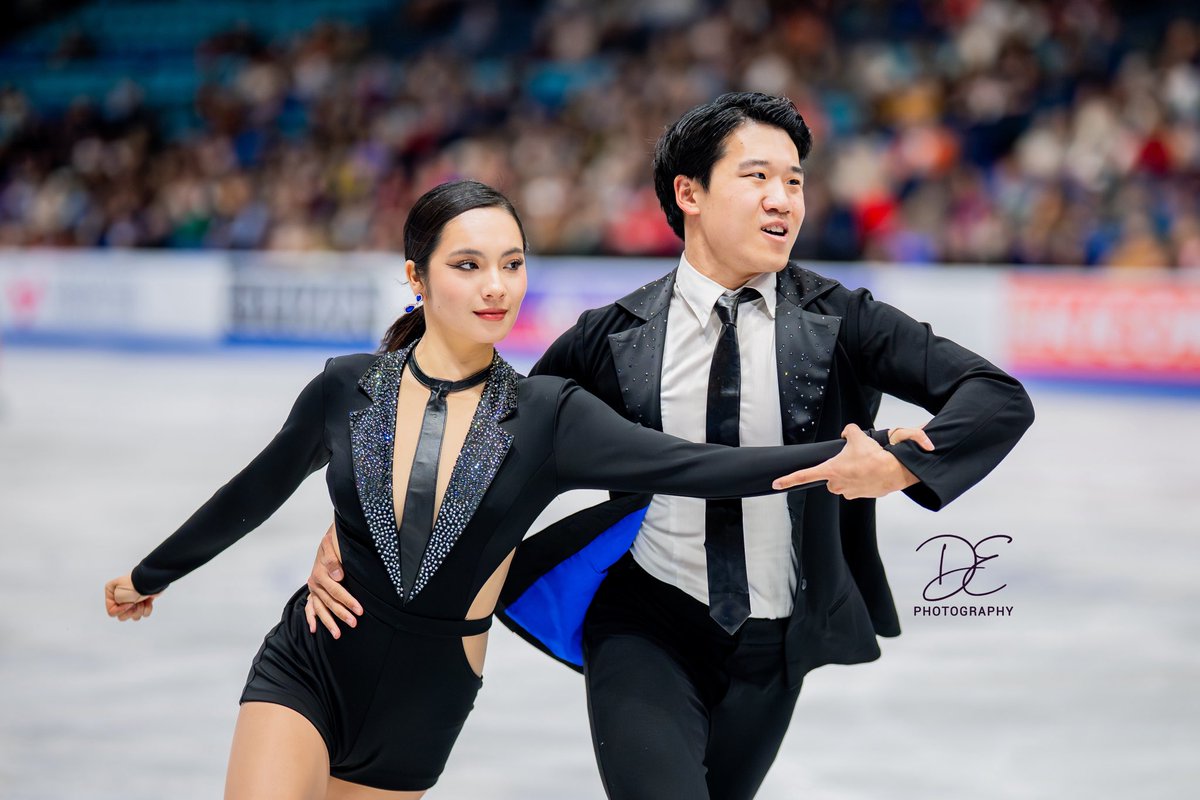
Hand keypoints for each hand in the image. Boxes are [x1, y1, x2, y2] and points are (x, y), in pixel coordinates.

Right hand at [104, 574, 159, 620]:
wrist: (151, 579)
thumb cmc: (134, 585)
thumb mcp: (118, 596)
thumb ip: (115, 607)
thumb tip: (124, 611)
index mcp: (111, 593)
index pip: (112, 612)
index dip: (121, 610)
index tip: (129, 603)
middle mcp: (119, 597)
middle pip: (122, 616)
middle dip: (131, 611)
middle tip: (135, 603)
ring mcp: (131, 600)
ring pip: (133, 616)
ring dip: (139, 610)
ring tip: (142, 601)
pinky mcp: (142, 601)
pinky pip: (143, 613)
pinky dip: (147, 608)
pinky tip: (148, 601)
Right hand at [304, 521, 360, 637]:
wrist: (327, 540)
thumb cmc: (332, 543)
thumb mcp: (331, 544)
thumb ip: (333, 559)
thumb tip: (338, 576)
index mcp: (320, 573)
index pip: (336, 591)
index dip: (348, 601)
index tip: (359, 610)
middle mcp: (315, 582)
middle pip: (330, 602)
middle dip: (342, 614)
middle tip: (354, 623)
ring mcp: (313, 589)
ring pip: (320, 609)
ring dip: (328, 622)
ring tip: (337, 635)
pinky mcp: (313, 592)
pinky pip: (310, 608)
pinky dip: (311, 619)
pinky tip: (314, 630)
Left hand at [771, 423, 932, 498]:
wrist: (894, 470)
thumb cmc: (874, 457)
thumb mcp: (857, 436)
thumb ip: (848, 431)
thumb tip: (847, 432)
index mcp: (831, 470)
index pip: (804, 476)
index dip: (788, 480)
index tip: (777, 484)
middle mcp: (837, 484)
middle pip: (830, 478)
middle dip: (838, 470)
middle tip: (852, 460)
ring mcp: (850, 492)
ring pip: (845, 483)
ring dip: (852, 474)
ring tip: (865, 465)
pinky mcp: (862, 496)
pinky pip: (858, 487)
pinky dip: (864, 479)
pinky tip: (872, 472)